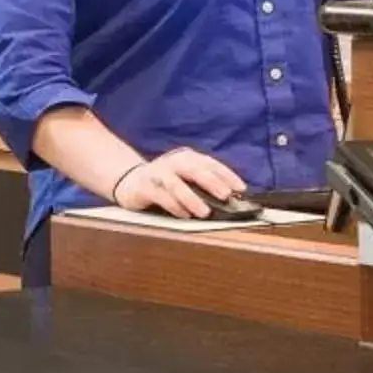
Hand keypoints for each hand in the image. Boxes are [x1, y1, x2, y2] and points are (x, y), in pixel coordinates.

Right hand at [109, 149, 245, 219]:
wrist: (131, 182)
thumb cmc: (166, 183)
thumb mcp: (186, 178)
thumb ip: (205, 185)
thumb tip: (232, 199)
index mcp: (187, 157)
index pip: (210, 163)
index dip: (227, 175)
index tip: (241, 188)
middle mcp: (173, 162)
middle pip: (194, 169)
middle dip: (211, 182)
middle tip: (225, 195)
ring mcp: (157, 173)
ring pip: (176, 184)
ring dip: (191, 198)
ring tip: (204, 212)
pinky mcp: (144, 186)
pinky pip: (160, 196)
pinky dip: (173, 206)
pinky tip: (184, 214)